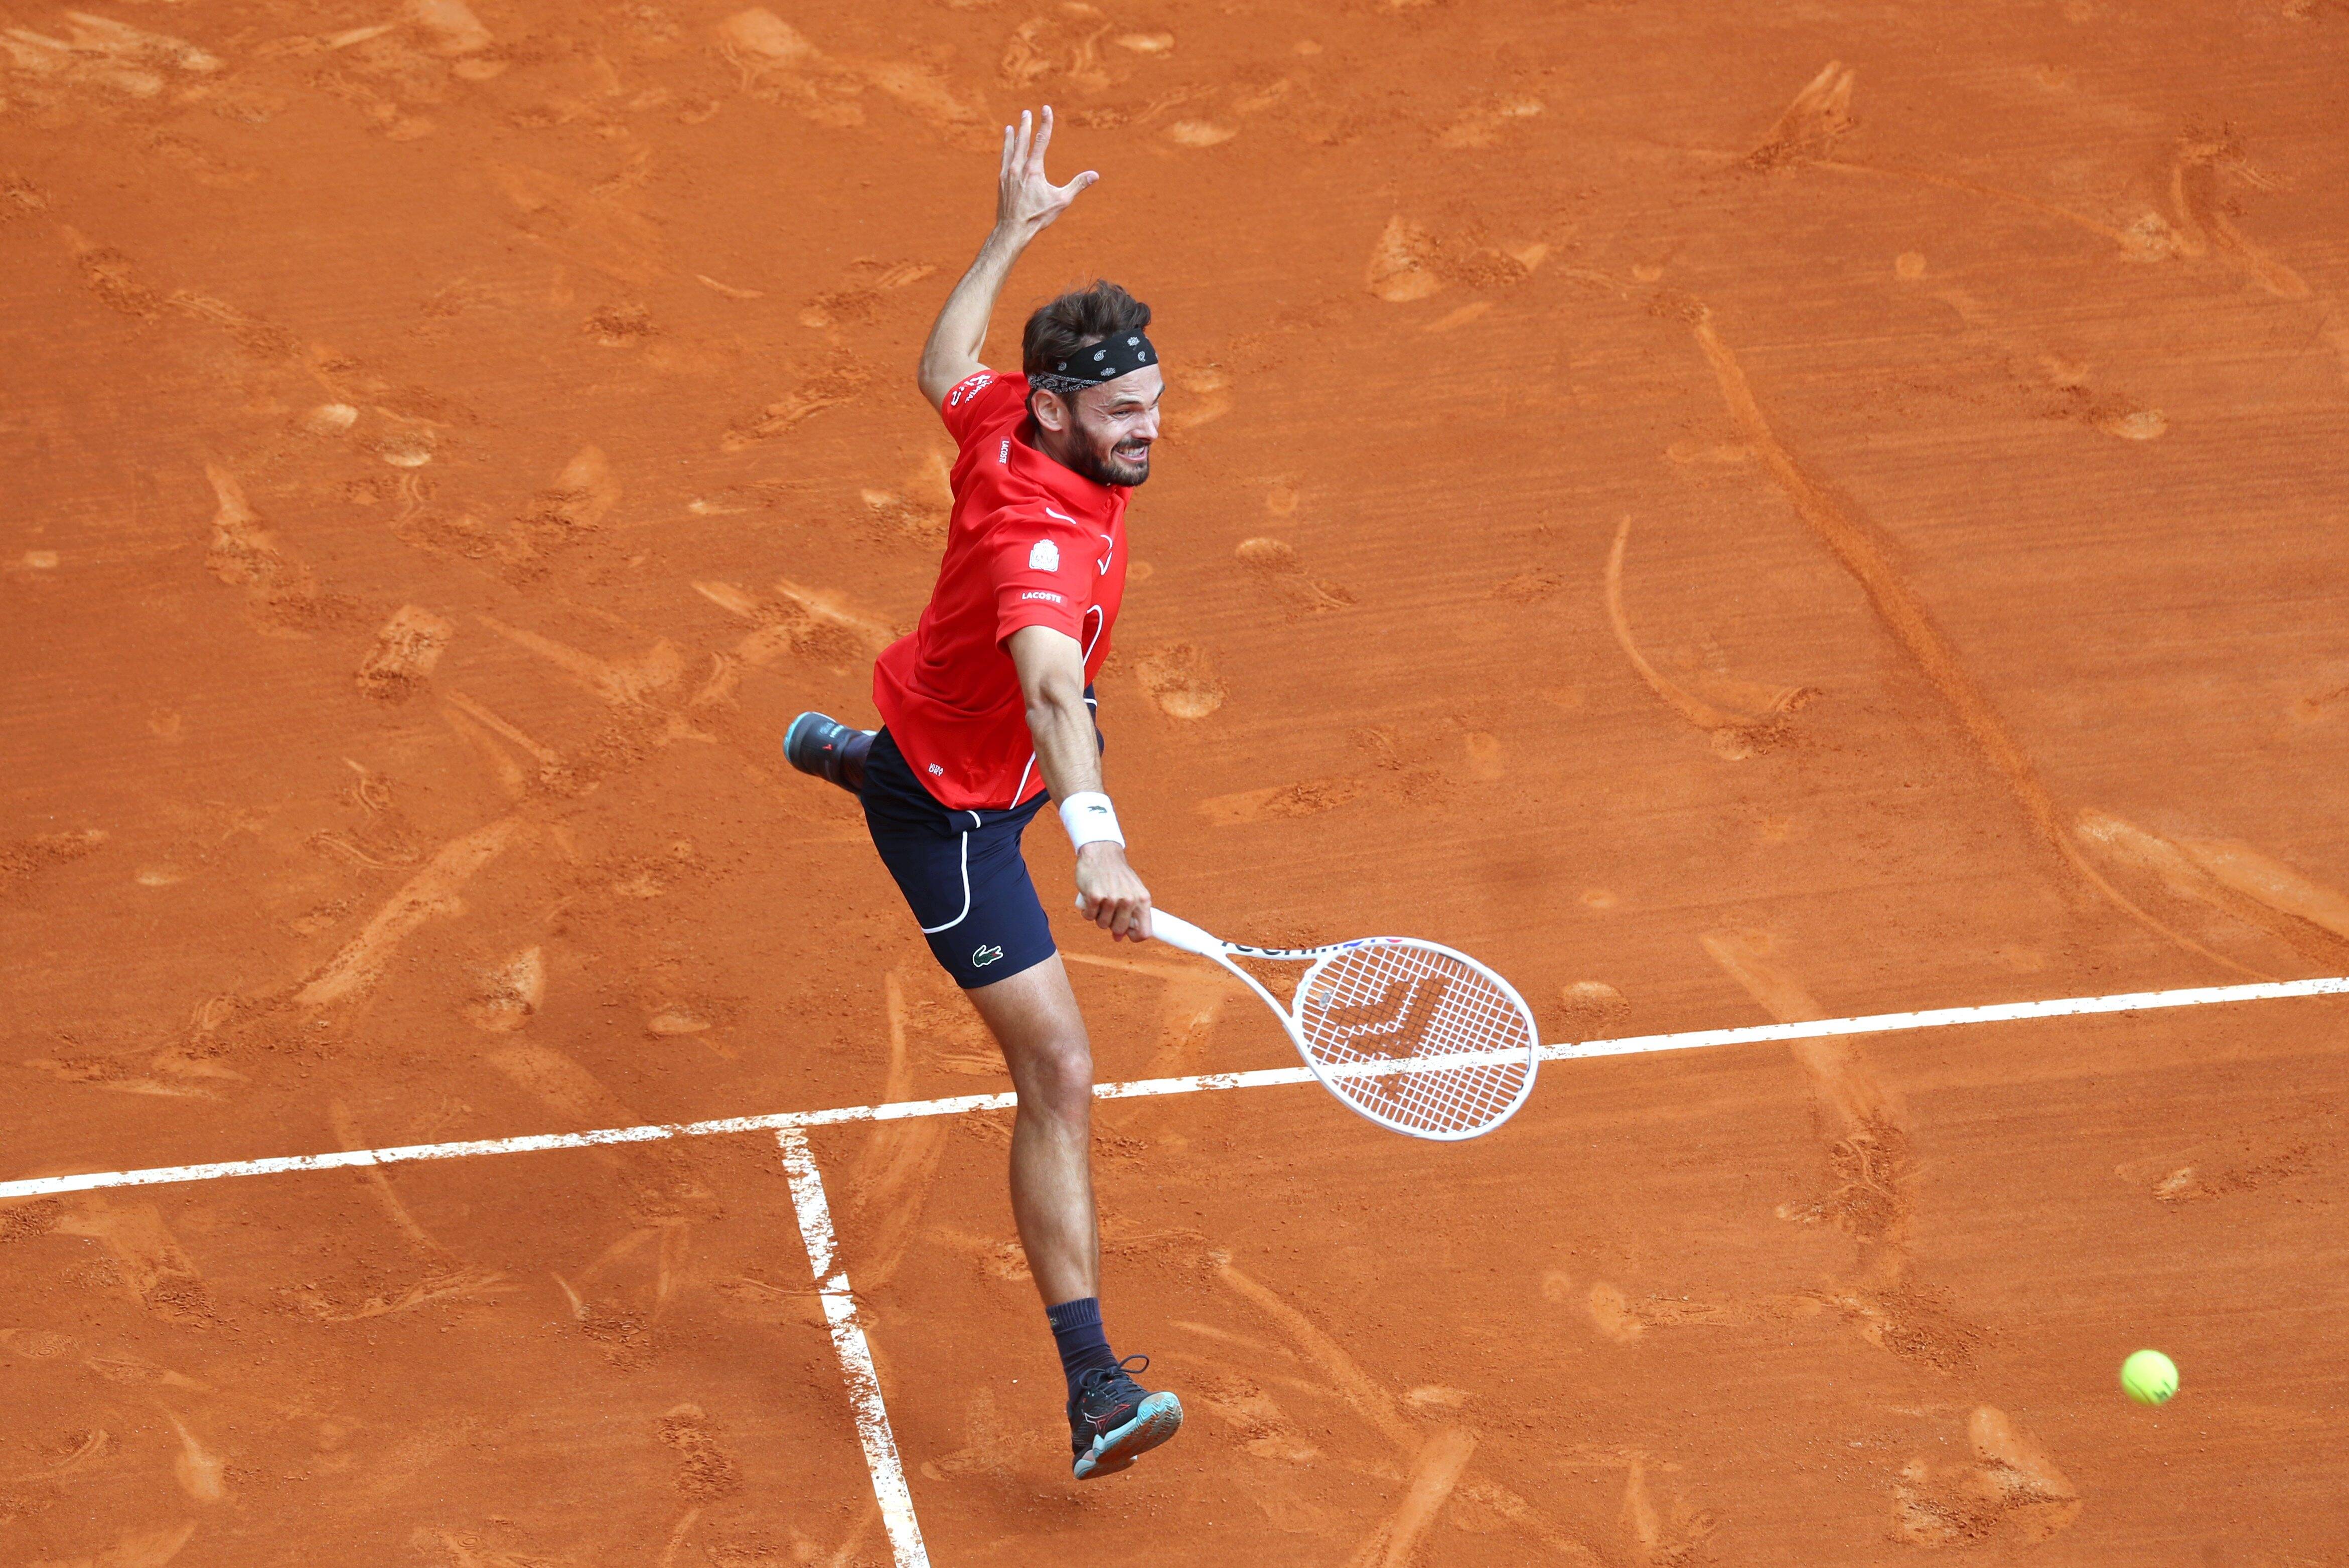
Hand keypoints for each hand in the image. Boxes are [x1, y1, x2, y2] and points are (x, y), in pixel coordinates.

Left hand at [996, 106, 1096, 241]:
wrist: (1013, 229)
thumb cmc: (1038, 216)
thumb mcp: (1061, 201)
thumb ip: (1077, 185)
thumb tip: (1094, 175)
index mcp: (1033, 169)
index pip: (1042, 139)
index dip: (1045, 122)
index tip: (1046, 109)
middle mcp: (1018, 167)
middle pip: (1023, 140)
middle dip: (1026, 125)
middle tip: (1026, 112)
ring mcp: (1007, 173)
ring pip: (1010, 148)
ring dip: (1011, 136)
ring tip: (1010, 127)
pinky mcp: (1001, 181)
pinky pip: (1003, 160)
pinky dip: (1005, 150)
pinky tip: (1005, 148)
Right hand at [1072, 841, 1151, 940]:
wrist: (1101, 853)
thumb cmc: (1117, 875)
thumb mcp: (1132, 891)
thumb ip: (1129, 915)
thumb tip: (1119, 938)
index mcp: (1143, 900)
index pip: (1145, 932)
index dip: (1134, 937)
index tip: (1125, 934)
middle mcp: (1129, 900)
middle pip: (1119, 930)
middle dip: (1111, 925)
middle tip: (1108, 910)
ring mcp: (1112, 899)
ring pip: (1102, 924)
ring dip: (1098, 917)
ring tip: (1100, 901)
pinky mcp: (1095, 896)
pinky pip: (1089, 916)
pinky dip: (1087, 911)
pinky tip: (1090, 898)